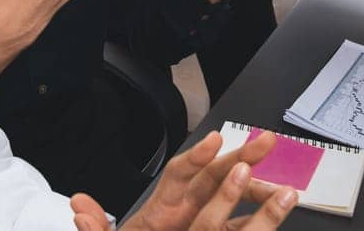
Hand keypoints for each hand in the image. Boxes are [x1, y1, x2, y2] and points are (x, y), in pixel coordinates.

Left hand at [69, 130, 295, 230]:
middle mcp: (186, 210)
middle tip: (265, 140)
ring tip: (285, 188)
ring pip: (236, 200)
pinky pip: (241, 226)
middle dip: (241, 157)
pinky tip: (282, 207)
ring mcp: (205, 224)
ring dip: (260, 190)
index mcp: (161, 209)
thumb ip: (97, 228)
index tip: (215, 142)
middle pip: (216, 176)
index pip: (179, 174)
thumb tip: (78, 205)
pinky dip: (262, 217)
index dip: (196, 156)